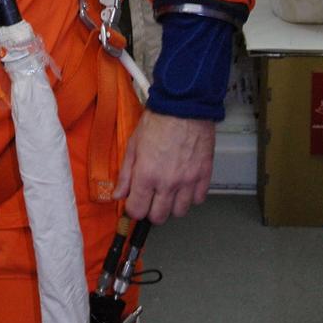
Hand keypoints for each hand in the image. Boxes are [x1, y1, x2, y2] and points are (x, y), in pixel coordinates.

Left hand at [114, 110, 214, 225]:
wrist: (185, 106)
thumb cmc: (158, 120)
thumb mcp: (134, 144)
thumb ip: (125, 173)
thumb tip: (118, 195)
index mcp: (146, 175)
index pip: (137, 211)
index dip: (134, 208)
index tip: (135, 201)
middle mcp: (167, 183)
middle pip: (159, 217)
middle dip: (152, 210)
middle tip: (151, 197)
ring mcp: (188, 181)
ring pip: (180, 211)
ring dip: (172, 205)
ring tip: (169, 191)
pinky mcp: (204, 175)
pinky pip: (198, 199)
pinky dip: (191, 195)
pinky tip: (185, 184)